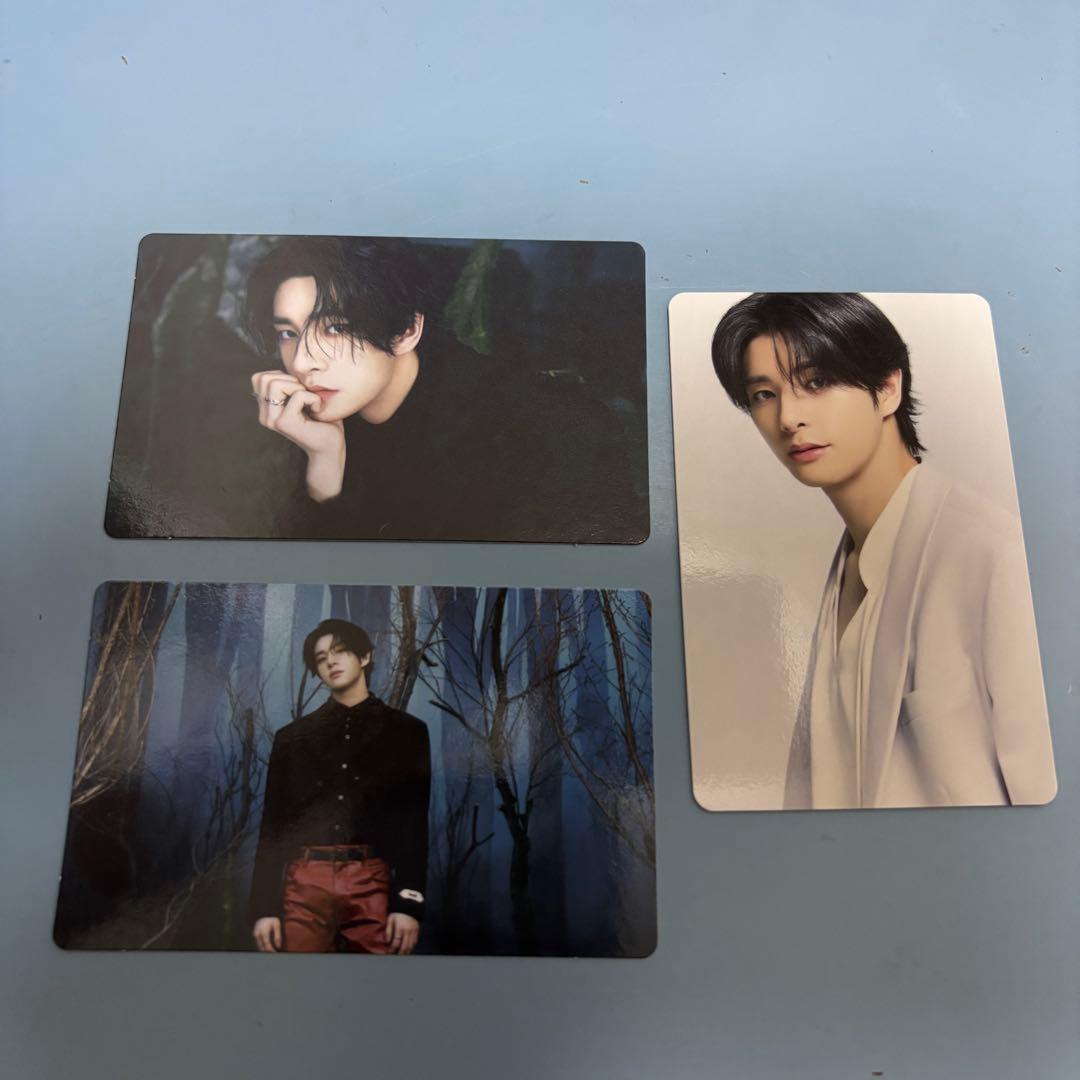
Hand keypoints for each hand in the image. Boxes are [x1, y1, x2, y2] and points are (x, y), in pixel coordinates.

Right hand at [250, 370, 345, 499]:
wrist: (331, 448)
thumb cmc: (322, 422)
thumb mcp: (303, 398)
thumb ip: (290, 385)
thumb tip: (288, 363)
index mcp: (266, 409)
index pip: (259, 378)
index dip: (280, 376)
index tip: (297, 389)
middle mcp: (265, 415)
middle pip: (264, 378)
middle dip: (289, 379)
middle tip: (305, 395)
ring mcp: (273, 420)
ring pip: (275, 384)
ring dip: (298, 387)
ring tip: (309, 401)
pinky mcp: (285, 423)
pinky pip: (298, 395)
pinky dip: (313, 398)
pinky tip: (318, 409)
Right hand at [253, 916, 281, 951]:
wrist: (263, 915)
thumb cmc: (271, 920)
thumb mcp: (277, 925)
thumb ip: (277, 936)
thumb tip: (278, 946)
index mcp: (264, 931)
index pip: (267, 944)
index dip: (271, 950)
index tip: (275, 952)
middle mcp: (258, 935)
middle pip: (262, 947)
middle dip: (268, 951)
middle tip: (274, 953)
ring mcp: (255, 936)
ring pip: (259, 947)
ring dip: (265, 950)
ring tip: (272, 951)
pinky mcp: (255, 937)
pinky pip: (259, 944)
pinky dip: (263, 947)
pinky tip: (268, 947)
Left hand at [385, 912, 418, 954]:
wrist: (409, 905)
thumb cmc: (397, 912)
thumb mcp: (390, 919)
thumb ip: (388, 931)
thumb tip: (387, 941)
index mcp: (400, 928)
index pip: (396, 943)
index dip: (392, 950)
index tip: (389, 953)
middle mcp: (408, 931)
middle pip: (404, 946)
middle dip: (399, 954)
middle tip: (395, 957)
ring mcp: (413, 931)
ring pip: (410, 945)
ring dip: (406, 952)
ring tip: (401, 955)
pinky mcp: (417, 930)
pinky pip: (415, 941)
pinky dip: (411, 947)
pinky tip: (408, 949)